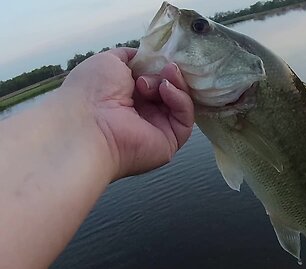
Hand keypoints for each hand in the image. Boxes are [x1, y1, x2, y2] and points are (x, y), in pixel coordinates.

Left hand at [62, 48, 193, 178]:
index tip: (163, 56)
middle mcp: (143, 114)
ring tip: (165, 75)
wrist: (87, 122)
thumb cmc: (92, 90)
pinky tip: (166, 89)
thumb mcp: (110, 60)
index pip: (155, 79)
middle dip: (169, 74)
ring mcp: (157, 128)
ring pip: (180, 103)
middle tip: (164, 67)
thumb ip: (132, 57)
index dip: (162, 66)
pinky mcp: (170, 142)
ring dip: (175, 84)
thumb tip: (147, 56)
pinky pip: (185, 119)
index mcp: (127, 97)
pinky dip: (180, 100)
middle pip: (171, 90)